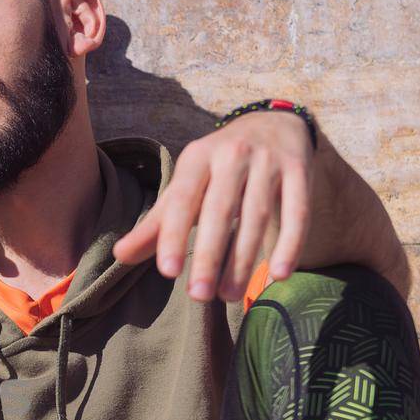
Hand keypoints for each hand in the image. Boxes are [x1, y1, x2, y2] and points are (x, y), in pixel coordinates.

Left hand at [111, 110, 314, 301]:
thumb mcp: (186, 185)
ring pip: (258, 215)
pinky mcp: (300, 171)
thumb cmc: (218, 168)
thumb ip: (157, 223)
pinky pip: (298, 212)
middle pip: (219, 210)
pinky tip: (279, 275)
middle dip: (208, 255)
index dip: (172, 235)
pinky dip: (290, 244)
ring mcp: (268, 161)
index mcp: (197, 158)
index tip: (167, 272)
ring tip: (229, 296)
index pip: (181, 199)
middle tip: (198, 296)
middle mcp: (232, 154)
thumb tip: (119, 257)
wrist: (273, 122)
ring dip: (243, 259)